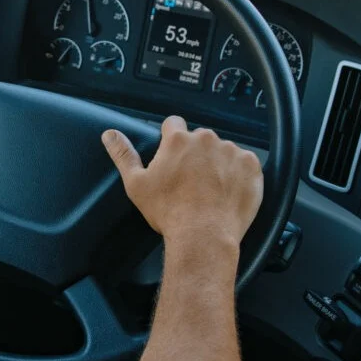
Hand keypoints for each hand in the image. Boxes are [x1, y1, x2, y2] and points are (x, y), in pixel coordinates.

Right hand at [102, 116, 262, 250]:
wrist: (204, 236)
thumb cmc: (168, 212)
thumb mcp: (136, 184)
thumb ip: (123, 155)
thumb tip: (109, 134)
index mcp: (178, 140)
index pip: (173, 124)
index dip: (171, 139)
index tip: (173, 158)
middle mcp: (206, 139)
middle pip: (200, 139)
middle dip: (196, 154)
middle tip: (192, 181)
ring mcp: (231, 151)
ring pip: (223, 151)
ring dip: (218, 164)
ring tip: (212, 191)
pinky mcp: (251, 166)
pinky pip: (245, 164)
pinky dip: (239, 175)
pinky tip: (229, 193)